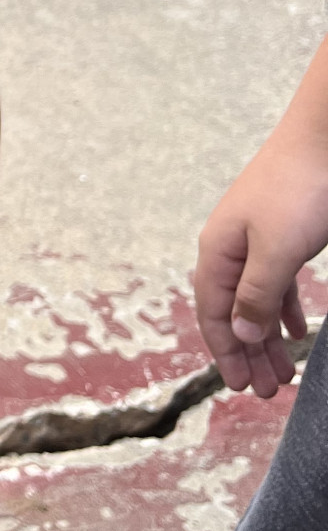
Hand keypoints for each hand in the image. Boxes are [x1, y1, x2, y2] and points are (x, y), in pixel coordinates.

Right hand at [196, 134, 327, 398]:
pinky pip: (276, 284)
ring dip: (269, 339)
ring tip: (285, 372)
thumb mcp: (277, 250)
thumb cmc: (299, 189)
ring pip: (257, 301)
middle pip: (234, 313)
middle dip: (250, 355)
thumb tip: (241, 335)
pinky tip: (296, 331)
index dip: (226, 353)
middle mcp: (231, 249)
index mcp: (219, 252)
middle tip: (268, 392)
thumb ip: (257, 296)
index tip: (241, 388)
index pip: (214, 314)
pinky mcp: (283, 234)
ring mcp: (257, 241)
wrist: (325, 138)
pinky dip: (284, 311)